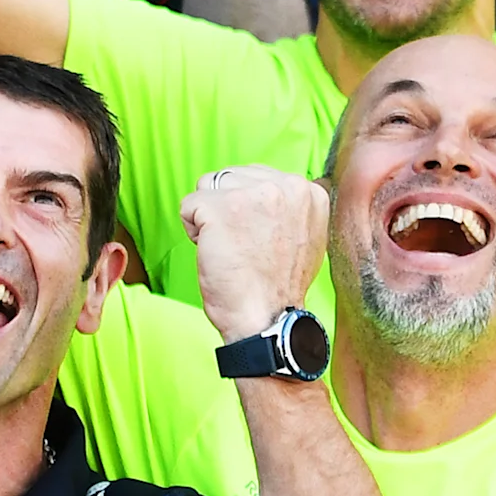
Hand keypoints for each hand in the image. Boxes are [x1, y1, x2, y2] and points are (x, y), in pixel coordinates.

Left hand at [180, 165, 331, 342]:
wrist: (266, 318)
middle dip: (228, 208)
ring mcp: (250, 194)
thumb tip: (265, 189)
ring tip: (230, 247)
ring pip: (207, 187)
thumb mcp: (303, 235)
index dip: (248, 208)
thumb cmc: (277, 285)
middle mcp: (283, 186)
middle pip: (231, 177)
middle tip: (244, 246)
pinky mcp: (218, 207)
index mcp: (307, 191)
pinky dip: (192, 230)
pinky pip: (188, 206)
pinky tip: (214, 251)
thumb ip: (288, 206)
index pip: (256, 177)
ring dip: (209, 217)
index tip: (258, 237)